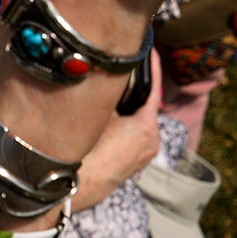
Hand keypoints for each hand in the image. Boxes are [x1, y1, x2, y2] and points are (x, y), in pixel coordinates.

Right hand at [68, 51, 162, 211]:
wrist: (83, 184)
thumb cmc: (91, 150)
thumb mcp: (101, 116)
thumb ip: (110, 96)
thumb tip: (111, 78)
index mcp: (147, 126)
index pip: (153, 89)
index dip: (153, 69)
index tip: (153, 53)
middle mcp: (152, 140)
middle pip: (146, 105)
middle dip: (136, 89)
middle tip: (126, 70)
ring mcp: (146, 152)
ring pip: (141, 120)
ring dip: (131, 107)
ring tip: (116, 91)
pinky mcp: (138, 160)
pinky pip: (137, 134)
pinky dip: (130, 122)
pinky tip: (114, 117)